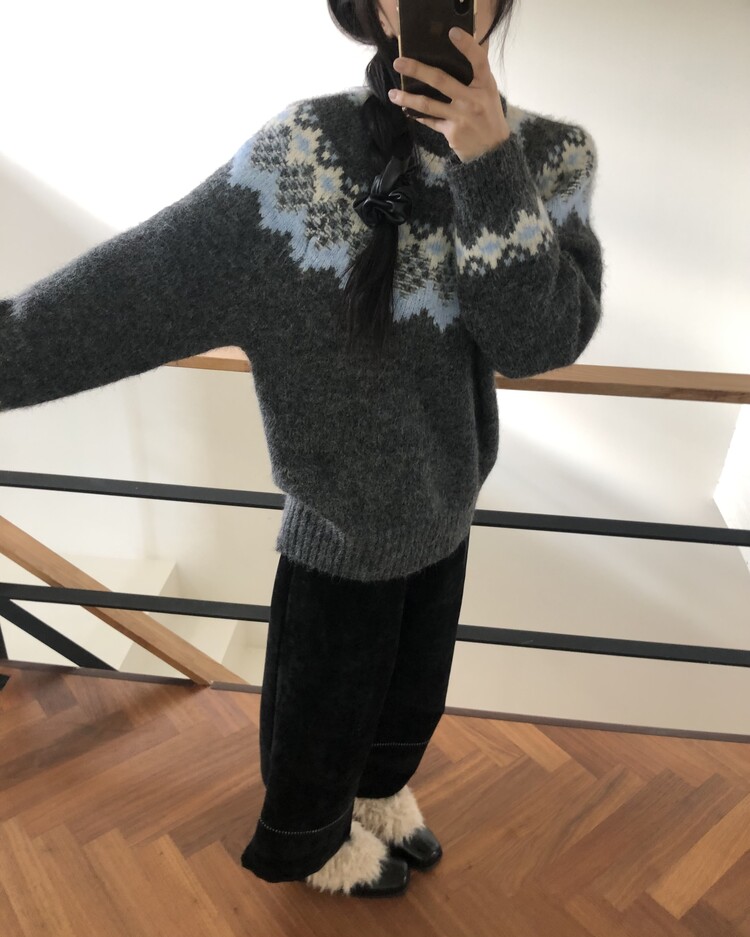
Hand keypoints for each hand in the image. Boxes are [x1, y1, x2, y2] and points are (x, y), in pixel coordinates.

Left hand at [389, 26, 510, 163]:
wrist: (492, 151)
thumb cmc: (489, 117)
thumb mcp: (489, 93)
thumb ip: (477, 75)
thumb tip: (467, 50)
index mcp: (485, 85)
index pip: (478, 60)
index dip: (466, 45)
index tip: (452, 32)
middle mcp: (472, 99)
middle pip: (441, 80)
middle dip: (417, 70)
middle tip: (398, 63)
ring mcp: (461, 117)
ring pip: (428, 104)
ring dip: (407, 99)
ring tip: (392, 94)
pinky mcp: (451, 132)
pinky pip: (430, 121)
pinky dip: (418, 115)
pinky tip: (407, 111)